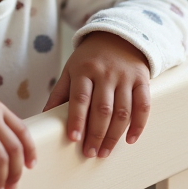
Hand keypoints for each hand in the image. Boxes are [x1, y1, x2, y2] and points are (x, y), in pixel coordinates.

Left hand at [43, 31, 150, 158]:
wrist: (119, 36)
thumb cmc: (90, 58)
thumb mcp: (71, 69)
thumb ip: (59, 93)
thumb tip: (44, 117)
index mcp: (84, 69)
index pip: (80, 98)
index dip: (77, 119)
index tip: (74, 139)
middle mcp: (106, 73)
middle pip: (102, 109)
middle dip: (96, 134)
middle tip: (90, 153)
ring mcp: (125, 76)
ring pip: (122, 111)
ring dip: (114, 135)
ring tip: (104, 152)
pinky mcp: (142, 80)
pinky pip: (143, 105)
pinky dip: (138, 125)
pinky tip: (130, 139)